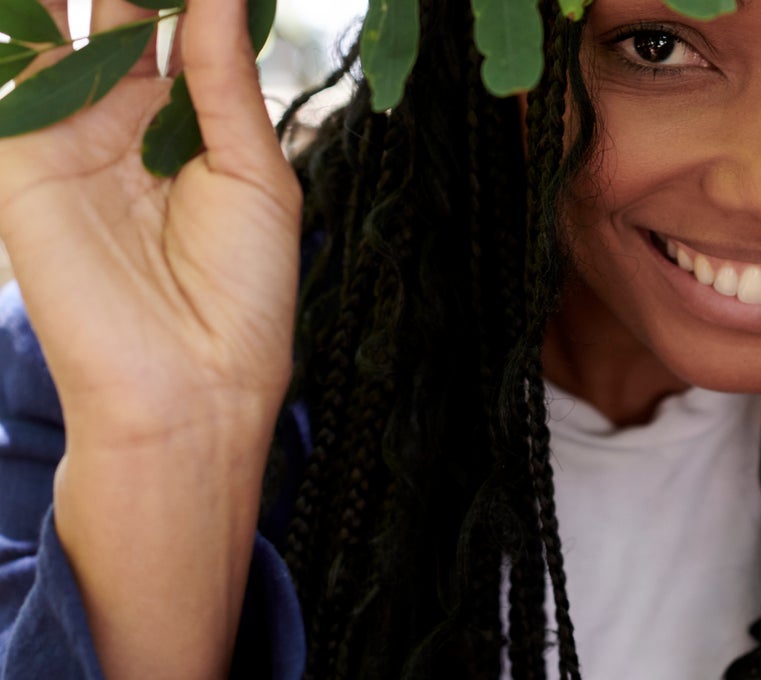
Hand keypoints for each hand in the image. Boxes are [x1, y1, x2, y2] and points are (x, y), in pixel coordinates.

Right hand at [0, 0, 301, 674]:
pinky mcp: (24, 154)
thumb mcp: (255, 174)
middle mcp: (132, 125)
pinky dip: (26, 23)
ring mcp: (74, 135)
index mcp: (198, 131)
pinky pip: (17, 68)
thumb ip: (226, 81)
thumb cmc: (243, 292)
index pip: (188, 34)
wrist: (185, 380)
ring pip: (67, 31)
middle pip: (125, 18)